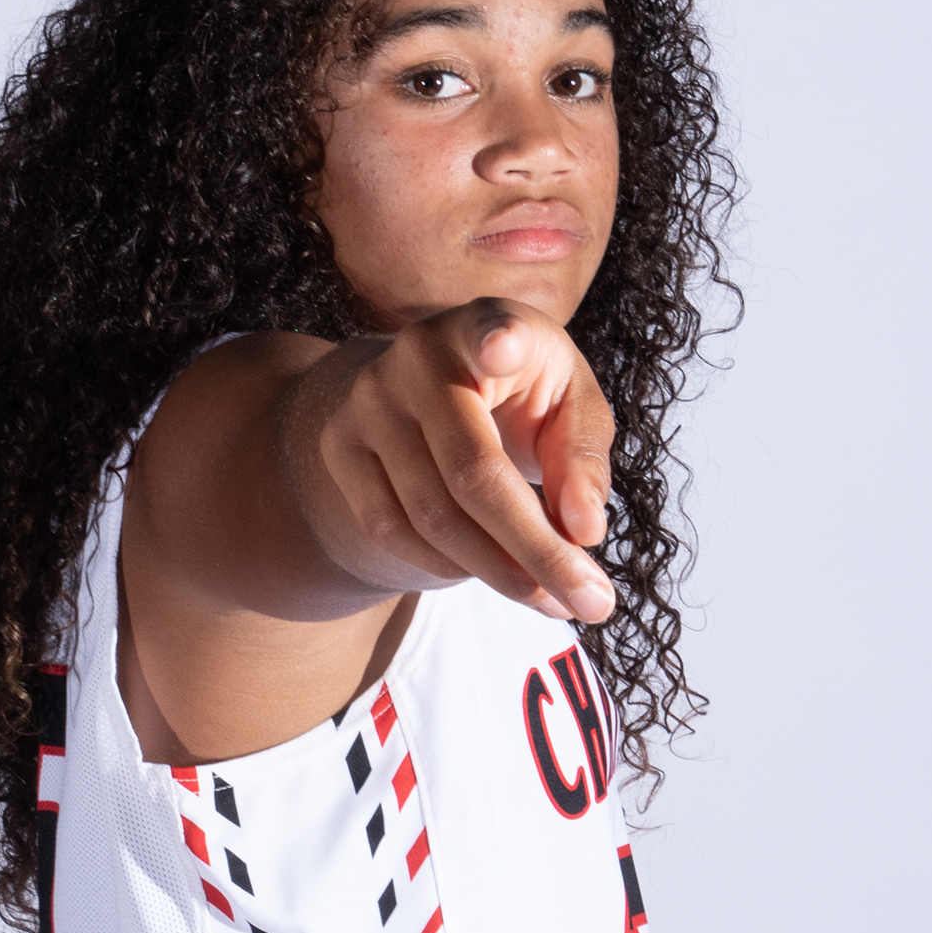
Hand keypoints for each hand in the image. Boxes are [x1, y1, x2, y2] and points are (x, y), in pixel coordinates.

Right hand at [283, 300, 615, 624]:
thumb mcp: (568, 404)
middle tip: (593, 604)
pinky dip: (450, 567)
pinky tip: (497, 577)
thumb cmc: (520, 392)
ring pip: (433, 517)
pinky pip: (392, 531)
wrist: (424, 384)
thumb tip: (584, 532)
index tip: (503, 345)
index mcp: (484, 328)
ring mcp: (367, 404)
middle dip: (537, 549)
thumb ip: (583, 458)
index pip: (488, 330)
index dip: (496, 339)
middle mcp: (415, 358)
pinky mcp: (338, 447)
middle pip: (473, 472)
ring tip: (555, 600)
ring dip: (500, 573)